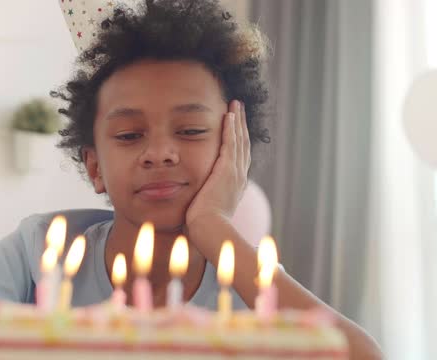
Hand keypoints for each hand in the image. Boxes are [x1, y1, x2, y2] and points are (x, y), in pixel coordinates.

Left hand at [185, 100, 250, 225]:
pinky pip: (230, 143)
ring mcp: (235, 173)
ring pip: (239, 140)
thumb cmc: (203, 226)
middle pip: (243, 145)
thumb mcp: (205, 211)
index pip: (239, 158)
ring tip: (236, 104)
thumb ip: (202, 202)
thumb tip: (194, 205)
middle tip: (239, 109)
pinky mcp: (227, 170)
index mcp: (235, 186)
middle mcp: (239, 177)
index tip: (236, 128)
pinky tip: (229, 115)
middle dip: (241, 126)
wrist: (208, 229)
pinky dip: (231, 128)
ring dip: (237, 121)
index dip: (238, 141)